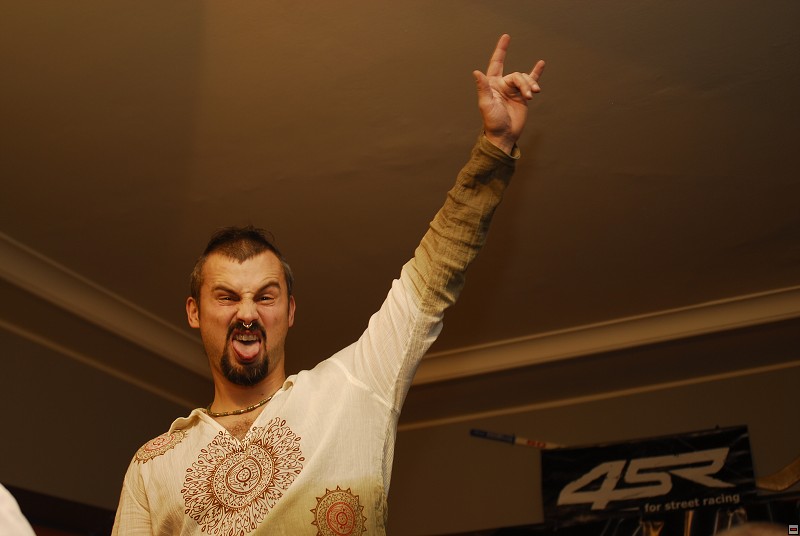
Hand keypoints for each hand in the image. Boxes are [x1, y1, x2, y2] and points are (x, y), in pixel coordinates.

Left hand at [473, 34, 545, 153]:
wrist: (504, 135)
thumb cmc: (492, 122)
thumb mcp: (486, 104)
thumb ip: (483, 88)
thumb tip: (476, 72)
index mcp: (492, 85)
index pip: (496, 63)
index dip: (501, 50)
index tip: (506, 37)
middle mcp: (502, 85)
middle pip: (516, 75)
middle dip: (524, 83)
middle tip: (529, 95)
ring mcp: (513, 91)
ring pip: (525, 79)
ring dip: (530, 86)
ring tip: (533, 96)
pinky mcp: (522, 97)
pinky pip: (530, 82)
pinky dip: (536, 74)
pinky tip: (541, 64)